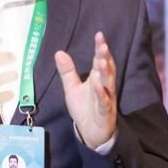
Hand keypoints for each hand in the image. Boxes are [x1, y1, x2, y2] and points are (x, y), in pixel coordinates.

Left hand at [55, 32, 116, 147]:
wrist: (91, 133)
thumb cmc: (85, 109)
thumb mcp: (72, 88)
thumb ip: (67, 71)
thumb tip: (59, 52)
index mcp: (97, 79)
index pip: (100, 61)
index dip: (100, 48)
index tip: (99, 35)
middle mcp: (104, 87)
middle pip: (106, 69)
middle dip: (105, 56)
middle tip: (102, 44)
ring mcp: (106, 99)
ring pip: (108, 84)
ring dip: (106, 72)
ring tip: (102, 60)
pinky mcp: (105, 113)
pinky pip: (104, 102)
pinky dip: (101, 94)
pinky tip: (97, 85)